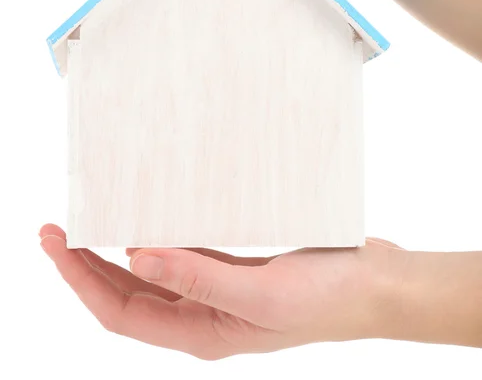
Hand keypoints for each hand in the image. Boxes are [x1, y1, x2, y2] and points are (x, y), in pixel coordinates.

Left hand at [39, 224, 402, 358]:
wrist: (375, 286)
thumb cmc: (328, 299)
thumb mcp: (260, 293)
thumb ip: (198, 277)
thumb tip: (135, 259)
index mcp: (203, 333)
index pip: (122, 311)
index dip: (81, 281)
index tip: (56, 244)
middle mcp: (203, 317)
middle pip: (128, 294)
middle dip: (86, 266)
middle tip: (58, 230)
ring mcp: (218, 293)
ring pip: (153, 275)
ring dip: (118, 252)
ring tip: (93, 223)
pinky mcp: (235, 268)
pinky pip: (184, 256)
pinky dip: (160, 240)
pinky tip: (151, 220)